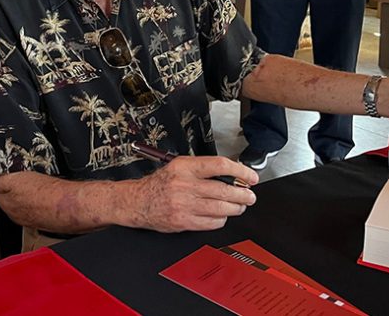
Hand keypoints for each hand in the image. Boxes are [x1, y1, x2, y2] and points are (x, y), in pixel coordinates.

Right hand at [129, 155, 257, 232]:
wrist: (138, 202)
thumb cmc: (160, 184)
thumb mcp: (179, 167)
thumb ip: (203, 169)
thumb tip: (233, 175)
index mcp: (185, 167)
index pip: (220, 165)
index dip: (241, 171)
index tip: (250, 177)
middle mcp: (185, 185)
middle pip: (225, 190)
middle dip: (243, 195)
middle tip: (249, 196)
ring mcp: (184, 205)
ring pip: (222, 208)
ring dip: (236, 208)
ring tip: (239, 206)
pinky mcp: (184, 222)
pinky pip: (212, 223)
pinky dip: (222, 219)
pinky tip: (221, 216)